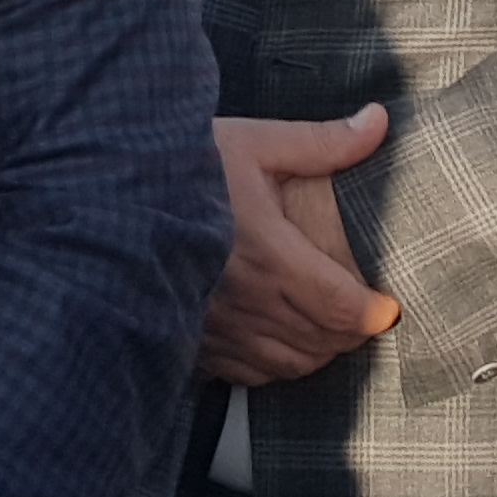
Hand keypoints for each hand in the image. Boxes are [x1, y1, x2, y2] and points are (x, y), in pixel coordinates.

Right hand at [199, 106, 400, 384]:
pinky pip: (248, 374)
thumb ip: (322, 142)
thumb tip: (376, 122)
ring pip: (289, 363)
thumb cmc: (183, 169)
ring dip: (317, 351)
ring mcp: (216, 329)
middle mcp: (245, 301)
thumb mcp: (254, 143)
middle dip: (351, 332)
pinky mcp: (193, 342)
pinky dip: (275, 364)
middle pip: (321, 340)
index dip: (372, 313)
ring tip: (328, 329)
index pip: (339, 304)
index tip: (388, 308)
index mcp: (268, 253)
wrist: (108, 199)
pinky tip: (278, 340)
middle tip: (364, 314)